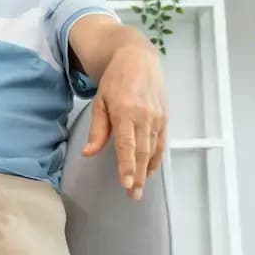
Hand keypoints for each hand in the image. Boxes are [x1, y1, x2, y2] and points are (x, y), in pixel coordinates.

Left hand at [83, 42, 165, 199]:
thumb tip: (88, 152)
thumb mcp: (100, 101)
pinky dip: (156, 158)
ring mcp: (157, 118)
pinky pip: (161, 143)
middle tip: (134, 195)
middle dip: (138, 175)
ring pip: (153, 149)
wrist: (138, 59)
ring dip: (148, 171)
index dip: (127, 165)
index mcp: (125, 111)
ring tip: (141, 189)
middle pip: (142, 151)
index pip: (126, 144)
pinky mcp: (165, 118)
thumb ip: (97, 129)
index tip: (127, 183)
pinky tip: (150, 170)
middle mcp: (144, 116)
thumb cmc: (115, 80)